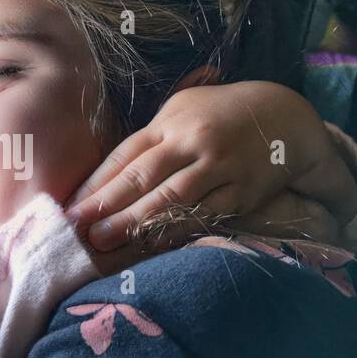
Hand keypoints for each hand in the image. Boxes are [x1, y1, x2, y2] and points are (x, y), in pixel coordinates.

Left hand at [67, 81, 356, 249]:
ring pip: (171, 198)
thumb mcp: (182, 111)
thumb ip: (149, 141)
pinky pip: (203, 215)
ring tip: (104, 241)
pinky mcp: (241, 192)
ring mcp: (218, 168)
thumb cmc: (220, 115)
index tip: (71, 206)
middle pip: (143, 176)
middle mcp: (192, 142)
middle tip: (78, 229)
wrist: (285, 117)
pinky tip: (152, 246)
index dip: (97, 183)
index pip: (126, 155)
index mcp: (171, 122)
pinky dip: (176, 232)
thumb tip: (104, 178)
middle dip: (107, 205)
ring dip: (135, 222)